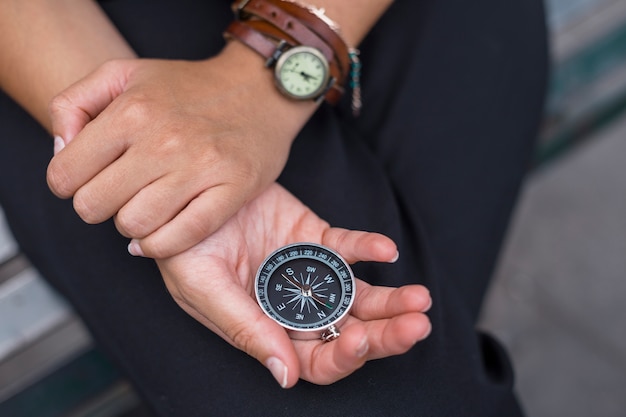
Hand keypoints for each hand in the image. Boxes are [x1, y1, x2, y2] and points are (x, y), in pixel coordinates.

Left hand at [46, 41, 317, 257]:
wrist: (259, 89)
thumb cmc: (189, 86)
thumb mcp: (123, 73)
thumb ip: (74, 104)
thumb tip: (60, 150)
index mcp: (131, 111)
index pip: (65, 174)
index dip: (69, 184)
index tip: (89, 179)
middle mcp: (164, 140)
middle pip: (95, 207)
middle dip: (98, 207)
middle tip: (118, 194)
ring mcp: (201, 167)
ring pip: (135, 226)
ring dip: (131, 226)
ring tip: (143, 209)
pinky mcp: (232, 189)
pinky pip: (182, 236)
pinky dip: (160, 245)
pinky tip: (157, 236)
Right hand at [156, 183, 431, 387]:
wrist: (190, 192)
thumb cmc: (184, 247)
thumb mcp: (205, 289)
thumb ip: (247, 330)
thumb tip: (285, 376)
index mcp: (269, 329)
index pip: (316, 361)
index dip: (342, 358)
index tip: (357, 341)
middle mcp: (295, 307)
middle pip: (349, 331)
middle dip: (385, 334)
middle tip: (416, 324)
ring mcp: (309, 272)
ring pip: (360, 294)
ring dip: (391, 298)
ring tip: (419, 297)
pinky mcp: (316, 236)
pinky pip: (349, 246)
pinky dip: (369, 248)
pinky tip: (385, 251)